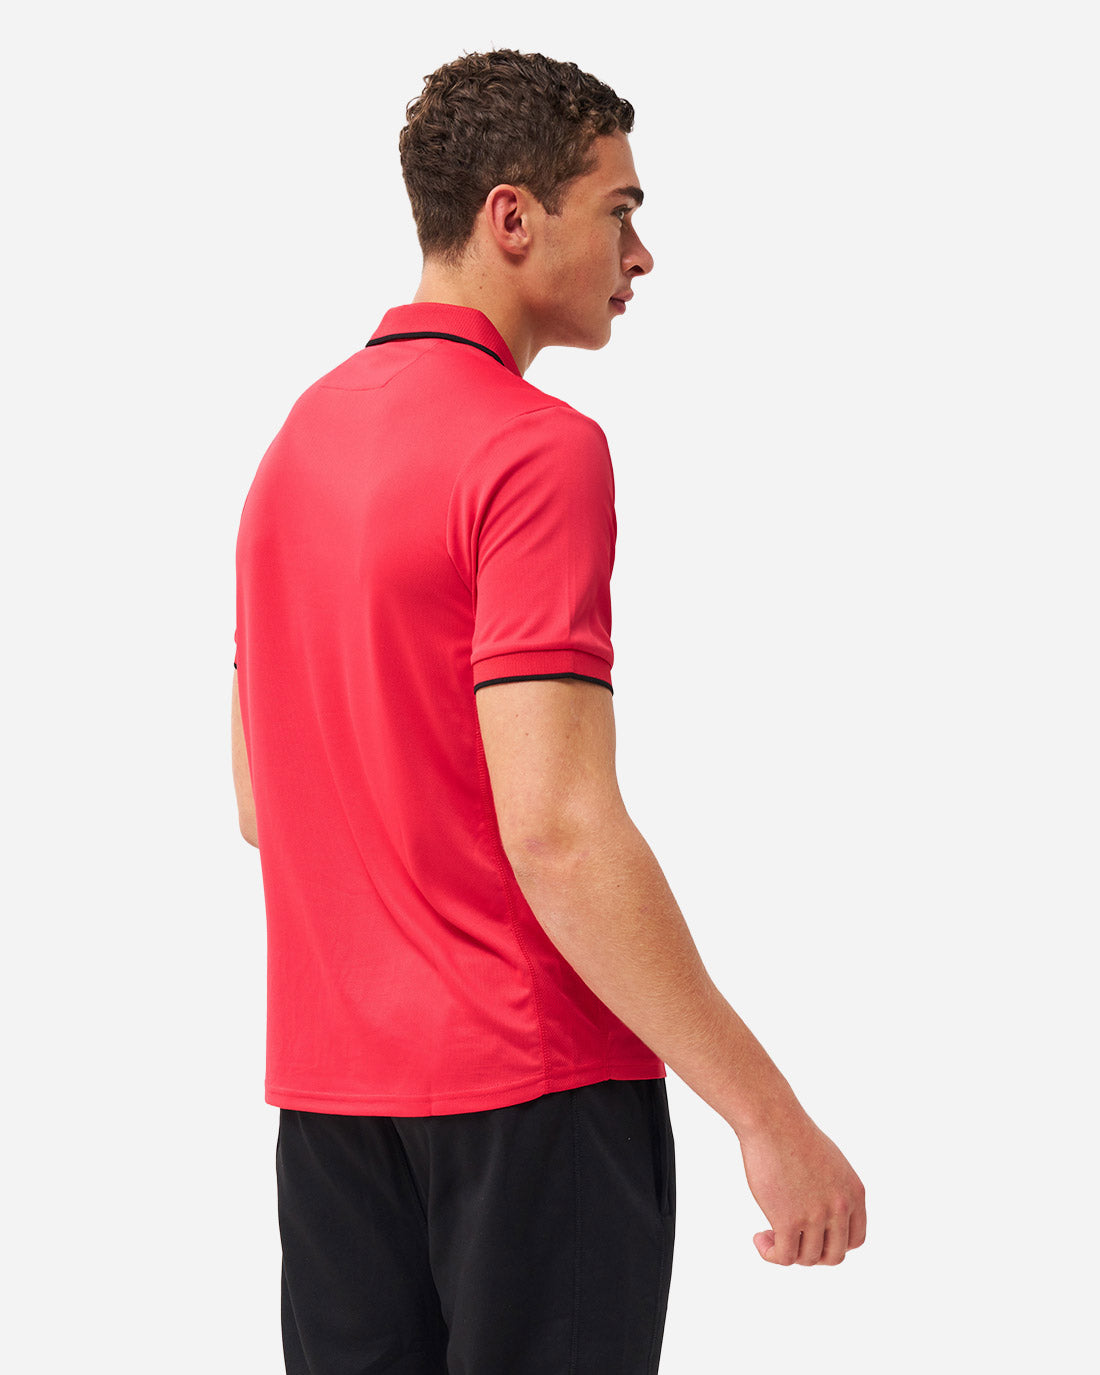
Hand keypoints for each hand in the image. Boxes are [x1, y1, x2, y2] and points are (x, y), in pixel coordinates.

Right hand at [739, 1110, 866, 1265]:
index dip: (833, 1244)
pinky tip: (759, 1239)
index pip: (855, 1240)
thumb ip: (833, 1191)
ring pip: (808, 1258)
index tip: (812, 1236)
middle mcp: (839, 1207)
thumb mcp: (829, 1162)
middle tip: (791, 1239)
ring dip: (787, 1252)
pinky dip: (770, 1254)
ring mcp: (815, 1215)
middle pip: (834, 1255)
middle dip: (812, 1253)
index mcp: (853, 1193)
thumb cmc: (792, 1134)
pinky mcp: (789, 1220)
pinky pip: (784, 1256)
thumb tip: (820, 1220)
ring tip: (768, 1235)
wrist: (772, 1120)